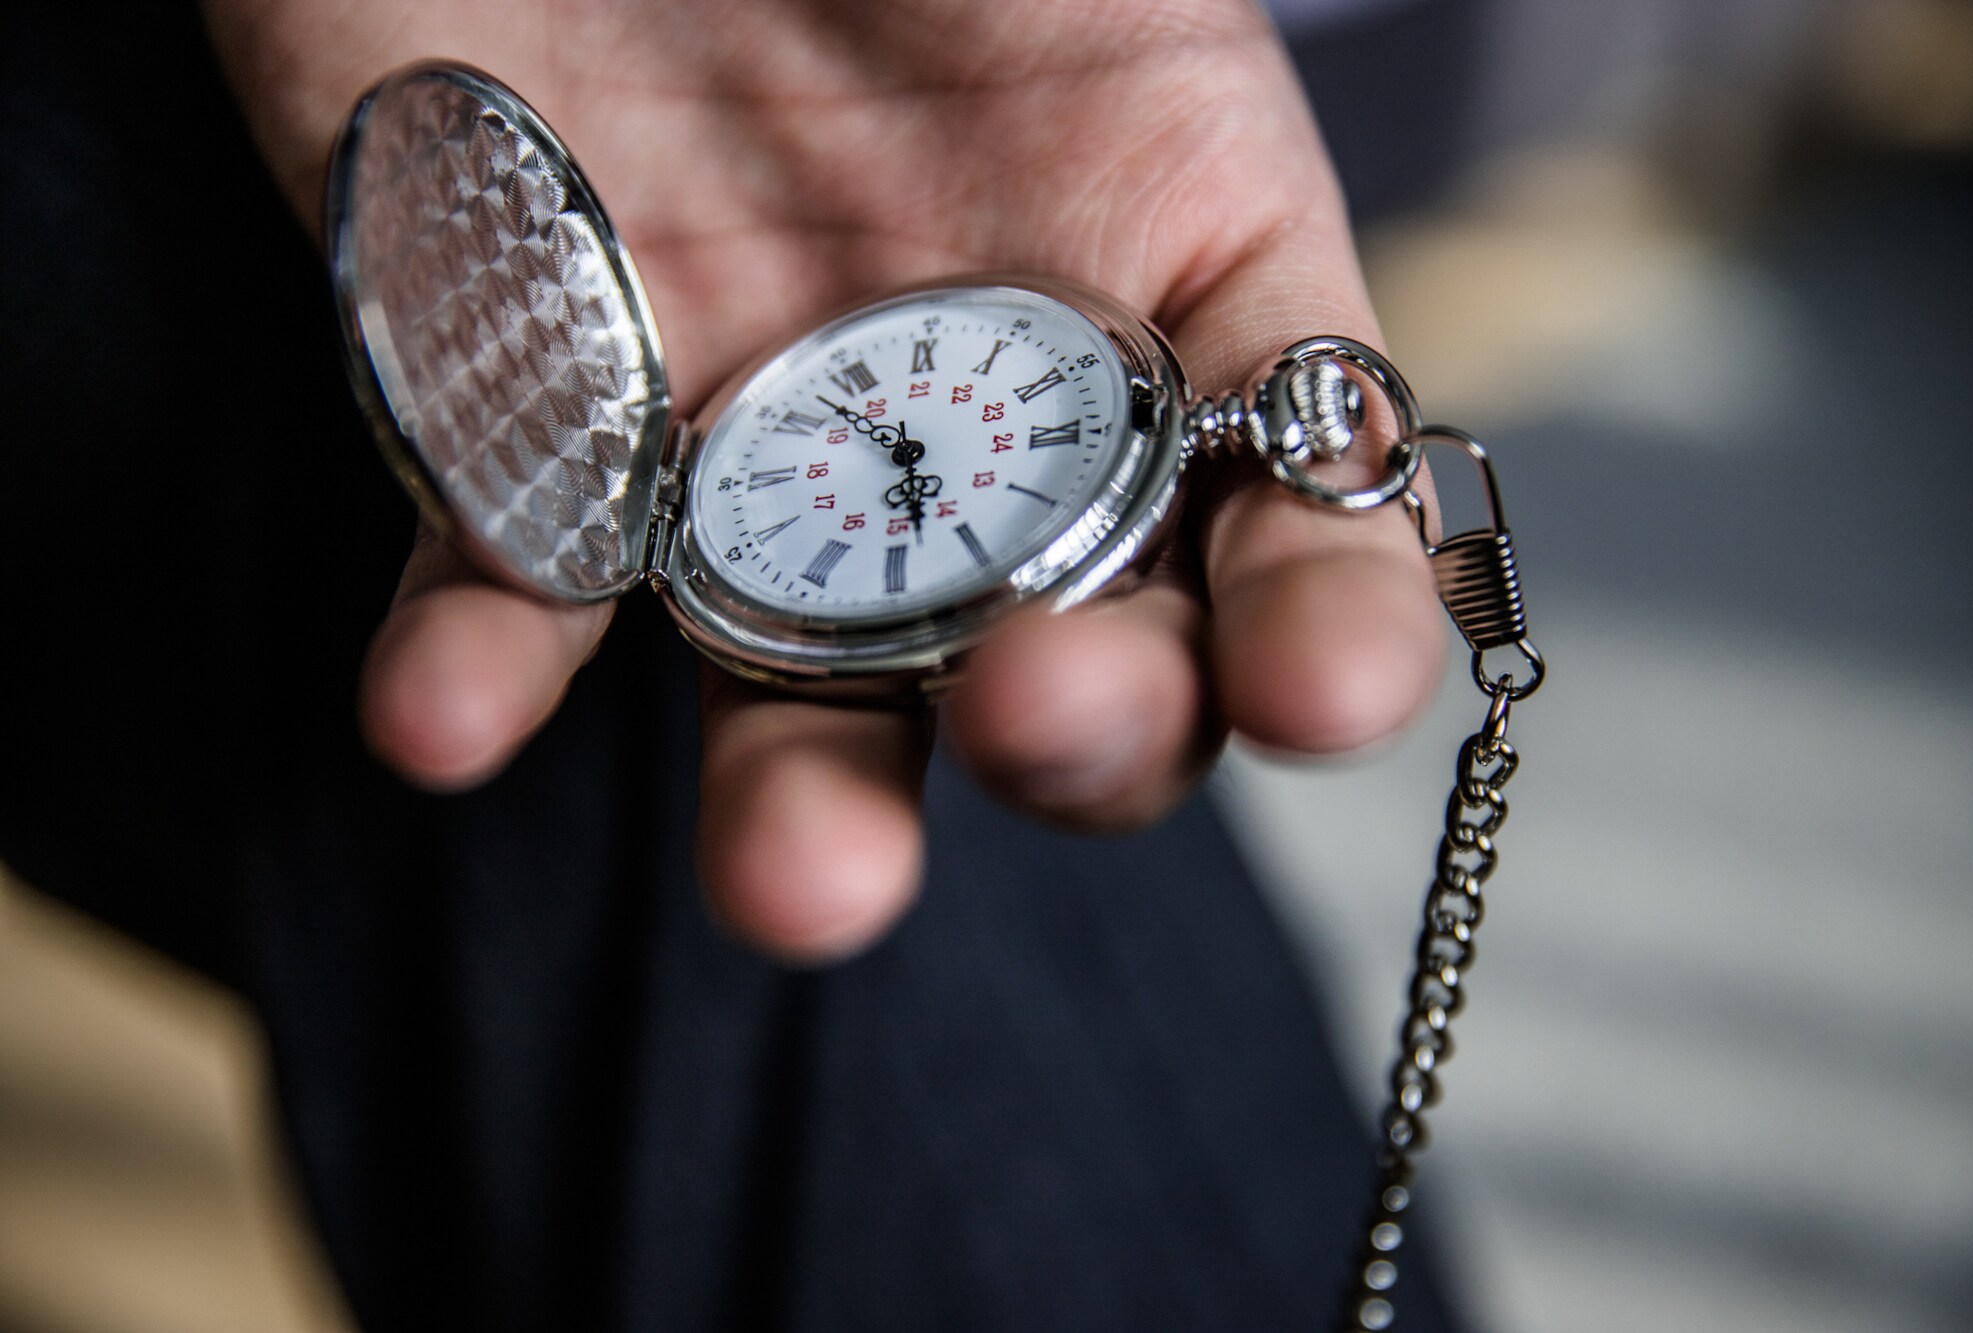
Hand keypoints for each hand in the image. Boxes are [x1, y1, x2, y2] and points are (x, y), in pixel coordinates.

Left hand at [203, 0, 1444, 959]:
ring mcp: (763, 452)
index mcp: (1157, 273)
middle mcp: (976, 413)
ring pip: (811, 694)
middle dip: (1088, 732)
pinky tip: (447, 718)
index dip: (1328, 623)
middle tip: (1036, 711)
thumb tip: (1284, 237)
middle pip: (1075, 657)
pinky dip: (479, 670)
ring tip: (801, 882)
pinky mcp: (546, 439)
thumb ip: (1164, 76)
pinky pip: (514, 588)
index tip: (1319, 694)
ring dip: (812, 812)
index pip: (1294, 503)